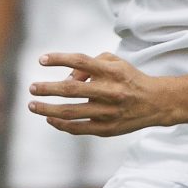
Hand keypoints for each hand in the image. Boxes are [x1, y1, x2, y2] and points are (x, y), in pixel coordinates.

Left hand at [28, 51, 162, 137]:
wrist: (155, 103)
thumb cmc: (129, 78)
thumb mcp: (114, 63)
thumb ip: (89, 64)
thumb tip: (65, 79)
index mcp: (112, 72)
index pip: (81, 62)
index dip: (59, 59)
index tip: (41, 59)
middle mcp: (110, 92)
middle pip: (71, 89)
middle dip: (47, 89)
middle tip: (31, 87)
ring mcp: (108, 112)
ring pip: (70, 112)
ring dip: (47, 109)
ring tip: (32, 105)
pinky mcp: (107, 129)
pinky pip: (77, 128)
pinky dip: (60, 124)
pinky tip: (49, 119)